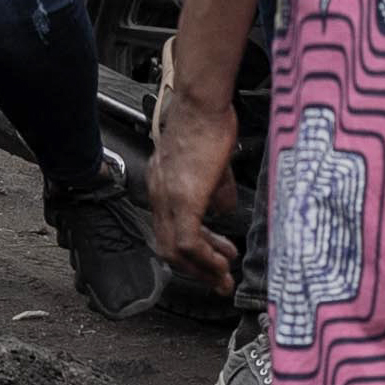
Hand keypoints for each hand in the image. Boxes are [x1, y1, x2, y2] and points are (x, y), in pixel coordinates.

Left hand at [147, 109, 238, 294]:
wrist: (202, 104)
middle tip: (219, 280)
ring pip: (174, 251)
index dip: (191, 252)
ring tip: (224, 276)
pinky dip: (203, 258)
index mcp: (164, 187)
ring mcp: (168, 198)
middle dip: (196, 270)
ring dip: (201, 268)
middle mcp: (160, 195)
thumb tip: (225, 209)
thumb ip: (216, 191)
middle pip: (168, 248)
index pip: (170, 231)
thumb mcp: (214, 165)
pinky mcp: (183, 199)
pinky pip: (186, 242)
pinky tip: (221, 262)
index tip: (213, 263)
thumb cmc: (208, 122)